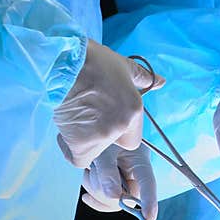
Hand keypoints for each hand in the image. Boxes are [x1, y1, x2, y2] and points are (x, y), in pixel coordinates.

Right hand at [53, 40, 163, 168]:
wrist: (59, 63)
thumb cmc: (91, 61)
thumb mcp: (123, 66)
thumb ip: (143, 78)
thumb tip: (161, 82)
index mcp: (134, 109)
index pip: (133, 137)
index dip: (122, 129)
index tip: (109, 117)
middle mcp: (120, 126)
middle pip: (116, 143)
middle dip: (106, 134)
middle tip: (92, 115)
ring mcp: (100, 135)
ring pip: (97, 150)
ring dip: (89, 139)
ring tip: (78, 117)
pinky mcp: (80, 143)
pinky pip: (80, 158)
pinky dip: (75, 150)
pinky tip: (70, 133)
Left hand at [81, 144, 157, 219]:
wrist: (97, 131)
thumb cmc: (106, 138)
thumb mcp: (105, 151)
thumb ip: (108, 172)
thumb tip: (114, 197)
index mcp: (140, 164)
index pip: (148, 184)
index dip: (150, 201)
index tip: (150, 218)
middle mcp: (135, 177)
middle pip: (125, 198)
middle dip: (103, 190)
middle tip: (92, 171)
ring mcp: (125, 185)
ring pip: (112, 201)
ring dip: (95, 189)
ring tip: (90, 169)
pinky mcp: (115, 190)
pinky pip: (106, 203)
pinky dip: (94, 198)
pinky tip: (87, 196)